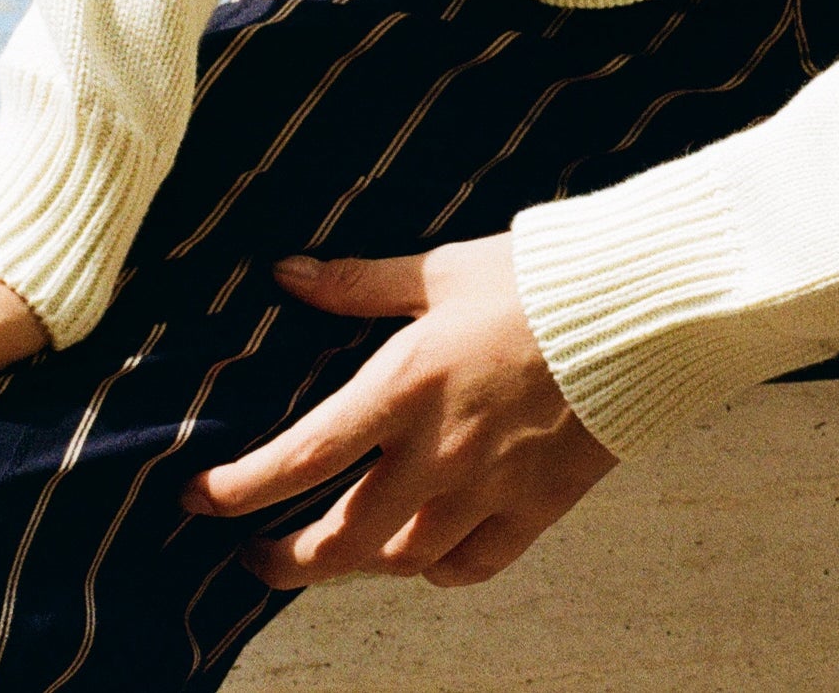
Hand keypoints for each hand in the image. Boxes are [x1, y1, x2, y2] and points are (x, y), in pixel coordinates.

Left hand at [181, 233, 614, 588]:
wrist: (640, 308)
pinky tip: (420, 556)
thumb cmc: (538, 279)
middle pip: (341, 539)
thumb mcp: (439, 269)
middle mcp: (438, 454)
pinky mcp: (537, 508)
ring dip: (355, 565)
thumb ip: (358, 283)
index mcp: (404, 388)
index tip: (198, 499)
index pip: (300, 459)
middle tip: (256, 555)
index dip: (239, 488)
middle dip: (286, 557)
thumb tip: (286, 273)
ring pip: (401, 561)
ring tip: (331, 554)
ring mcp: (489, 490)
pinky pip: (471, 566)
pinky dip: (436, 569)